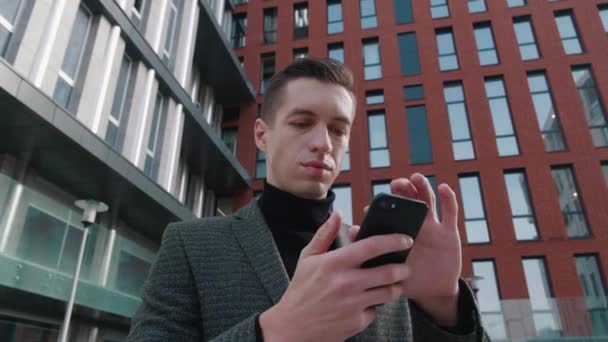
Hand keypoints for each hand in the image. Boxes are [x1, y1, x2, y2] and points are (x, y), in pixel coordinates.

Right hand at [259, 211, 413, 341]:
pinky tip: (368, 301)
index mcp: (333, 263)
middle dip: (403, 267)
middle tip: (405, 266)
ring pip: (388, 292)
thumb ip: (325, 234)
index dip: (393, 240)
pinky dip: (375, 305)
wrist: (293, 326)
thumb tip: (337, 213)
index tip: (406, 239)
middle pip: (388, 271)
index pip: (371, 246)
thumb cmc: (302, 289)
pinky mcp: (356, 322)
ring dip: (396, 286)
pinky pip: (376, 310)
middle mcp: (345, 283)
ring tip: (393, 283)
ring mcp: (352, 304)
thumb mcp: (308, 258)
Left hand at [350, 173, 461, 325]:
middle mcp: (414, 225)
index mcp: (397, 232)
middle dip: (402, 190)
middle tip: (396, 184)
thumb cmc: (406, 279)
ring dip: (423, 187)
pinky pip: (450, 212)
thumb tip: (354, 232)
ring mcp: (432, 227)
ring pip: (428, 201)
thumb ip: (374, 252)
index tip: (372, 205)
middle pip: (408, 200)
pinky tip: (443, 187)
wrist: (433, 292)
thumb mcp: (389, 269)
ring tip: (415, 178)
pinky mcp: (449, 233)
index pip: (389, 213)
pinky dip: (448, 198)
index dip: (381, 207)